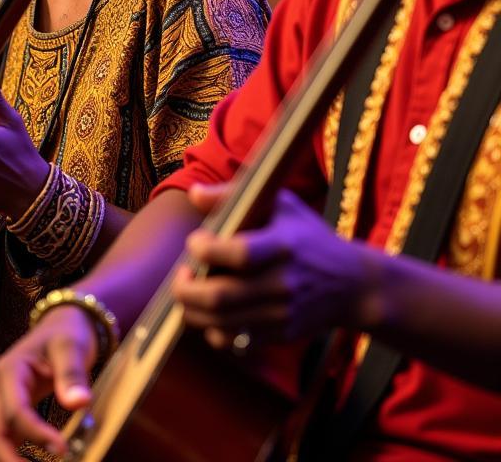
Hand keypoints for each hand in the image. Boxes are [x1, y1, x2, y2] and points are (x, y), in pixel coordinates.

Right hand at [0, 304, 96, 460]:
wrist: (62, 326)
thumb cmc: (66, 333)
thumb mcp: (71, 347)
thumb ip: (72, 374)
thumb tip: (79, 403)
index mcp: (9, 370)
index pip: (15, 411)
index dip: (36, 434)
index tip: (62, 450)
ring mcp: (1, 402)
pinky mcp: (10, 414)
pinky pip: (4, 443)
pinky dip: (12, 461)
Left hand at [173, 185, 373, 349]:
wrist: (353, 284)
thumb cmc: (308, 237)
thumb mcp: (280, 204)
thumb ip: (233, 196)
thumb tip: (194, 193)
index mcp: (282, 246)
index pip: (239, 254)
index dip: (206, 250)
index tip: (196, 241)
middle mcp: (282, 283)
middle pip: (221, 295)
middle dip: (186, 288)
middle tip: (181, 274)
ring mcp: (281, 313)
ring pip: (222, 322)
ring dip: (192, 310)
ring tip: (188, 291)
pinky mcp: (280, 334)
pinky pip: (234, 340)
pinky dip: (213, 330)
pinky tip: (210, 313)